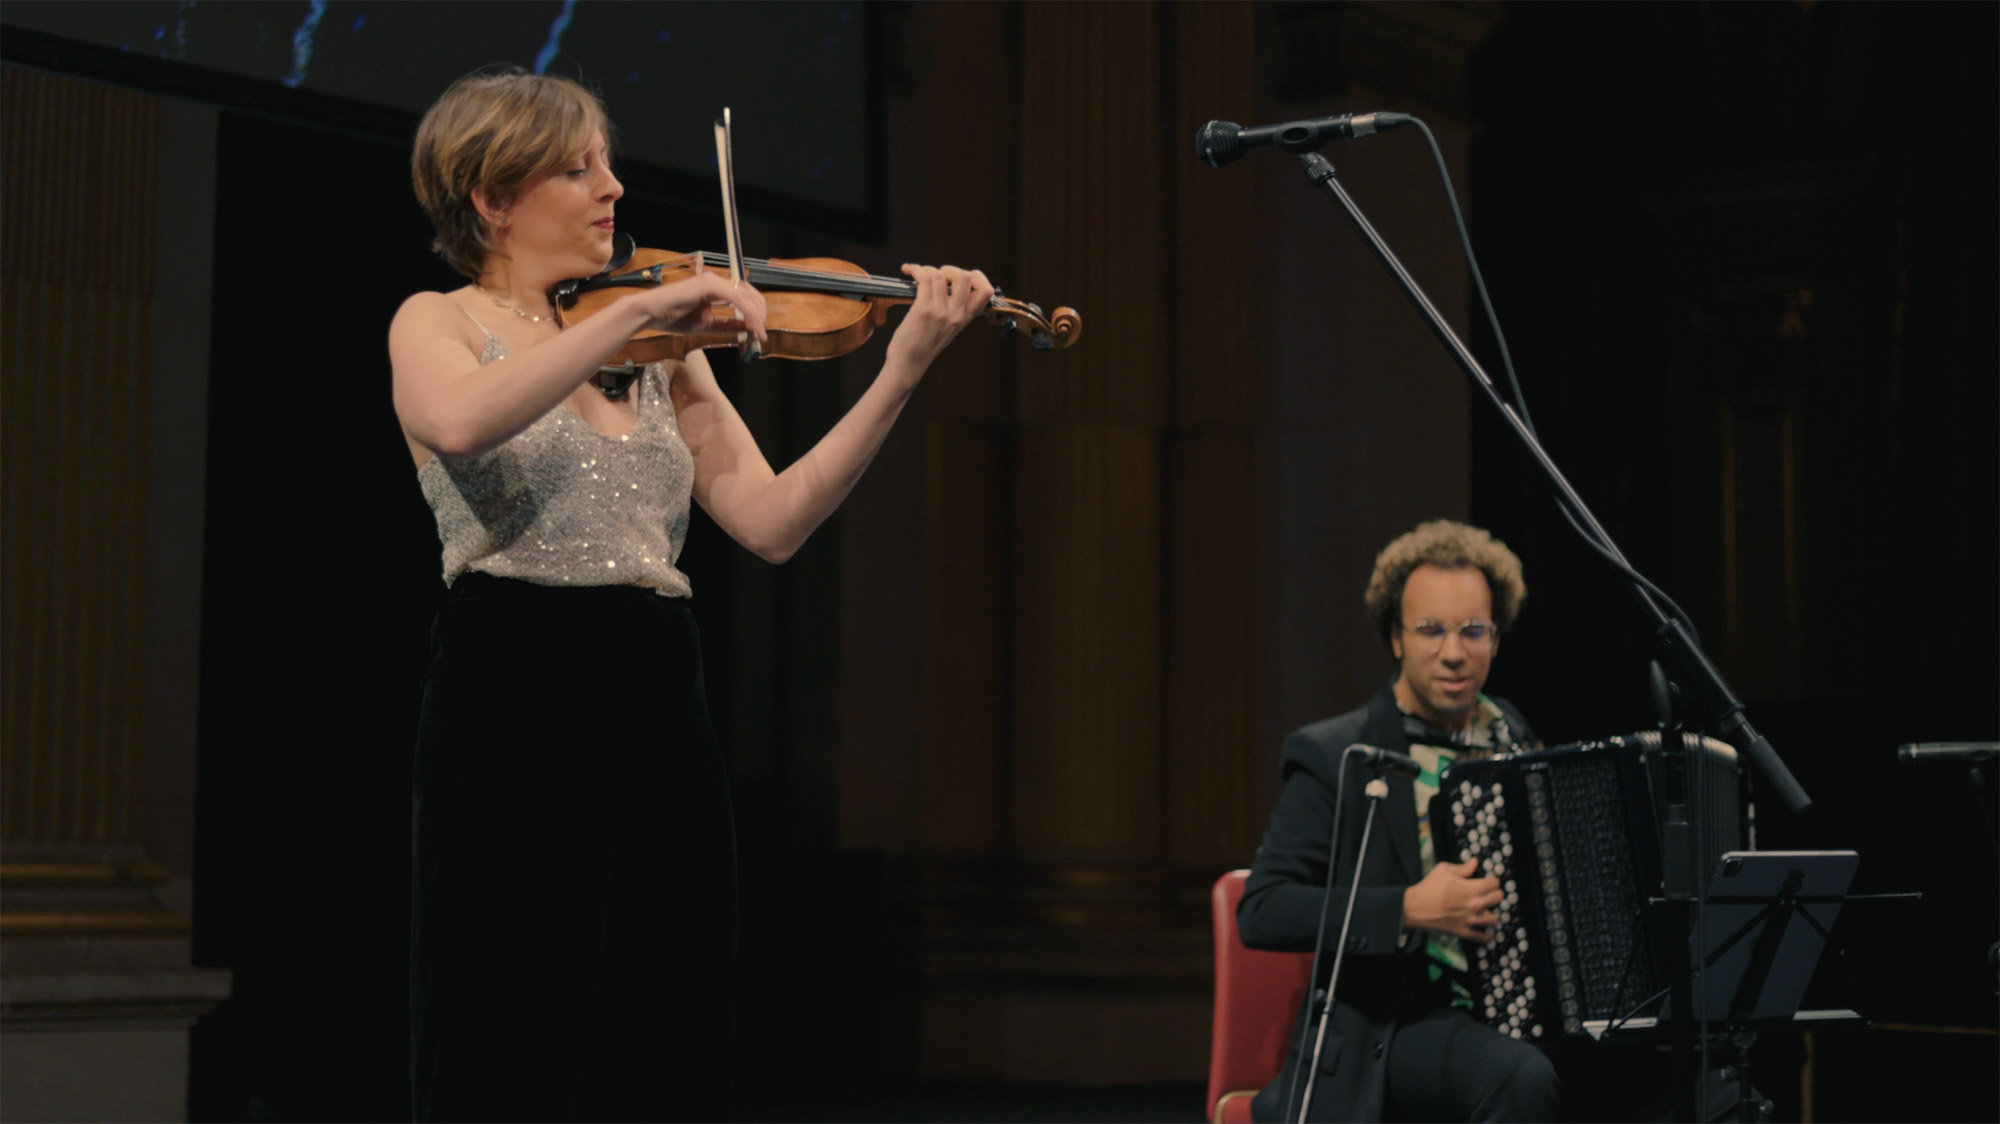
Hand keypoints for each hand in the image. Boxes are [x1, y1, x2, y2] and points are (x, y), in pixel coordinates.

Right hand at [638, 272, 766, 342]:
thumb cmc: (672, 318)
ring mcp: (713, 281)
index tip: (758, 332)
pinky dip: (747, 313)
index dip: (754, 314)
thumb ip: (726, 326)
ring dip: (756, 316)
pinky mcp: (710, 285)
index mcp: (715, 289)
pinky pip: (737, 299)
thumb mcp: (706, 325)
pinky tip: (751, 326)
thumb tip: (747, 329)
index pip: (744, 297)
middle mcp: (717, 281)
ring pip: (746, 296)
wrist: (650, 313)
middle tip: (761, 334)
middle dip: (759, 314)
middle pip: (750, 294)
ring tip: (758, 333)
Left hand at [884, 263, 993, 374]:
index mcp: (965, 318)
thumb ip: (955, 311)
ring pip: (940, 274)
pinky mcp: (923, 310)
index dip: (977, 277)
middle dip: (950, 269)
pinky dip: (915, 269)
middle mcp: (956, 314)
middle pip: (966, 277)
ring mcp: (941, 312)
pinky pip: (923, 278)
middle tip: (937, 277)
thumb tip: (952, 288)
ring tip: (918, 275)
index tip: (960, 276)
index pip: (986, 292)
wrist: (908, 364)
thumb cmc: (923, 346)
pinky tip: (908, 270)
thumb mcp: (948, 329)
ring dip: (927, 269)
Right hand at [1401, 857, 1503, 942]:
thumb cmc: (1429, 886)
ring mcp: (1470, 920)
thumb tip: (1475, 862)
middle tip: (1490, 893)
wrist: (1415, 907)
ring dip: (1493, 913)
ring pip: (1495, 919)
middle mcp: (1475, 904)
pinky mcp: (1464, 931)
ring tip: (1488, 911)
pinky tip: (1488, 933)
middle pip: (1498, 898)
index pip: (1494, 883)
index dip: (1493, 880)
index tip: (1490, 881)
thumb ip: (1462, 867)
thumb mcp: (1444, 870)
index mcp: (1471, 888)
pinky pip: (1482, 937)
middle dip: (1495, 894)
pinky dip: (1487, 936)